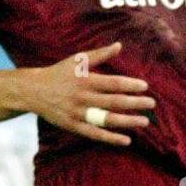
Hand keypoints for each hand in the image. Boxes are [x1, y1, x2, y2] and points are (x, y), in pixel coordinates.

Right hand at [18, 41, 154, 146]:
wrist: (33, 91)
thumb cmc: (59, 73)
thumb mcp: (77, 60)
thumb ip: (100, 54)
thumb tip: (119, 45)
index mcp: (85, 80)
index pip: (112, 83)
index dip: (129, 85)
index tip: (145, 87)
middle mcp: (83, 97)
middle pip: (113, 102)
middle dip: (134, 103)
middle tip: (151, 104)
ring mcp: (78, 113)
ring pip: (106, 119)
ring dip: (127, 122)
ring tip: (144, 122)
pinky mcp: (74, 126)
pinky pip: (95, 134)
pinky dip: (111, 138)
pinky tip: (127, 140)